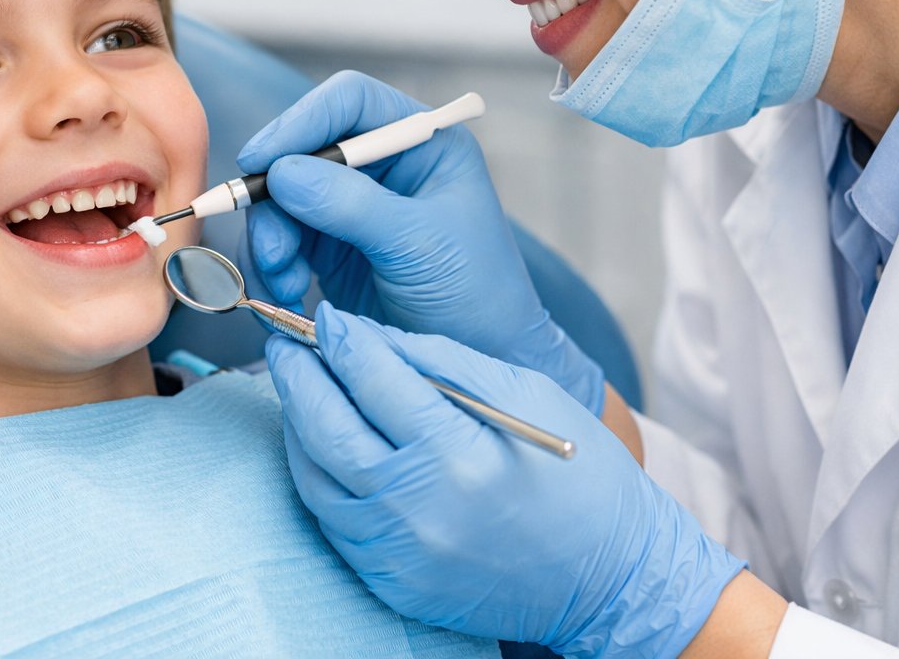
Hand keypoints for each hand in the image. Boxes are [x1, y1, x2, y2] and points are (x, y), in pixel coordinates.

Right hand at [241, 70, 602, 413]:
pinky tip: (288, 294)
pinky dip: (275, 265)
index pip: (350, 103)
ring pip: (283, 199)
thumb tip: (282, 173)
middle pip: (304, 152)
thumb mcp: (419, 244)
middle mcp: (384, 167)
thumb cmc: (476, 296)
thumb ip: (352, 205)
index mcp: (422, 144)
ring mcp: (354, 207)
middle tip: (273, 245)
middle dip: (277, 198)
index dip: (302, 122)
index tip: (261, 159)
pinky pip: (283, 239)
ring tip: (285, 282)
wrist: (482, 362)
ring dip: (273, 240)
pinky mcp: (333, 248)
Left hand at [266, 305, 745, 657]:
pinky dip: (316, 472)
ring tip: (299, 384)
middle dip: (299, 374)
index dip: (341, 340)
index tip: (325, 317)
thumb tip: (368, 334)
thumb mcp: (525, 392)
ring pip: (315, 474)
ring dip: (297, 422)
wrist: (612, 577)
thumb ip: (441, 359)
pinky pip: (331, 518)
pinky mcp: (392, 581)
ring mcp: (399, 552)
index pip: (373, 379)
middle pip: (327, 426)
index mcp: (460, 452)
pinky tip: (320, 441)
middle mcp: (419, 507)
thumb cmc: (580, 477)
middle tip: (286, 341)